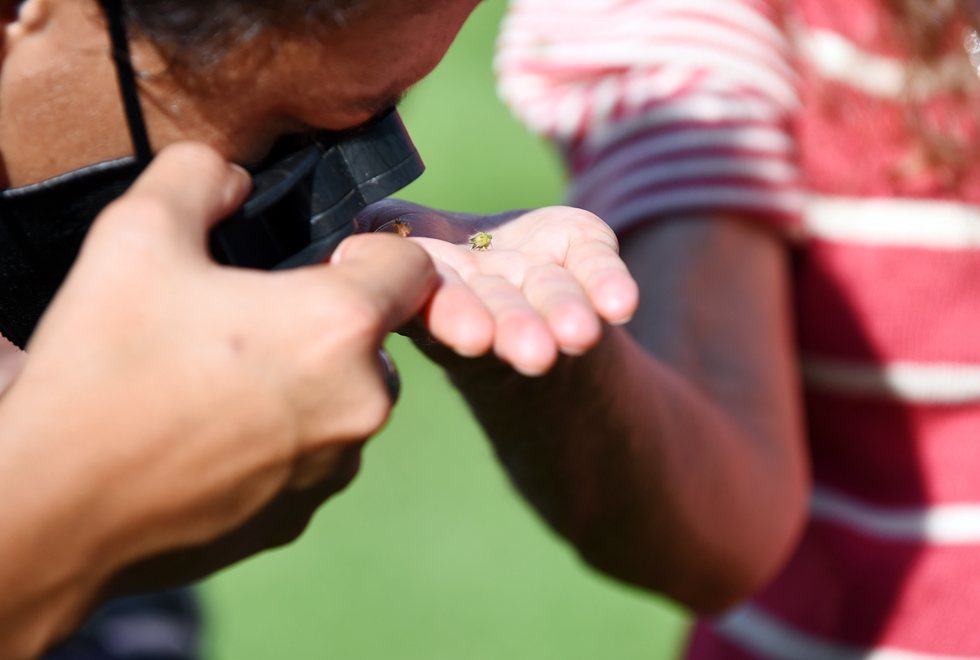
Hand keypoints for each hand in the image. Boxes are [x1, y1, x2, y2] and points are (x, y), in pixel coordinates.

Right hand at [0, 144, 437, 656]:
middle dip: (328, 321)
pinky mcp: (299, 517)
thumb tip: (234, 180)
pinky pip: (312, 456)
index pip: (412, 269)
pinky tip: (211, 434)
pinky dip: (281, 438)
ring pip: (345, 399)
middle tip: (244, 323)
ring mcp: (333, 469)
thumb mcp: (137, 233)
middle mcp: (360, 402)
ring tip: (220, 380)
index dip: (369, 253)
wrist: (54, 512)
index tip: (318, 262)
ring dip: (307, 381)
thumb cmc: (102, 370)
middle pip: (375, 338)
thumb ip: (201, 177)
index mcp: (340, 327)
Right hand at [357, 200, 637, 375]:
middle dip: (515, 328)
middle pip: (500, 311)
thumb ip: (382, 229)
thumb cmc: (431, 253)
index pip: (437, 304)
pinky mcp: (580, 245)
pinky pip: (596, 262)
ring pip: (550, 295)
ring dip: (563, 313)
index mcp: (429, 286)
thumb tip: (361, 232)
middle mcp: (487, 292)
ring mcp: (536, 275)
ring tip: (580, 335)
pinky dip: (608, 282)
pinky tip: (621, 305)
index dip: (454, 317)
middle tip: (536, 354)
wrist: (498, 263)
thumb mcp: (393, 231)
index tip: (474, 338)